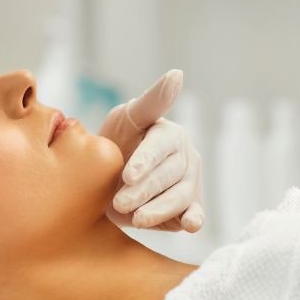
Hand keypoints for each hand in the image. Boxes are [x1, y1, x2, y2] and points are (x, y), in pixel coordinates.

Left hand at [97, 69, 204, 232]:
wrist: (105, 179)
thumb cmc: (116, 141)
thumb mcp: (126, 119)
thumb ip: (152, 101)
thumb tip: (178, 73)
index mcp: (170, 135)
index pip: (160, 147)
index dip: (144, 161)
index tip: (127, 175)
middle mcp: (185, 158)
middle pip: (168, 175)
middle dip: (143, 190)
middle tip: (118, 203)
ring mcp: (189, 184)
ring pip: (179, 197)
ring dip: (158, 209)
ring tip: (136, 218)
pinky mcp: (188, 207)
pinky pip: (193, 214)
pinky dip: (193, 220)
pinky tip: (188, 225)